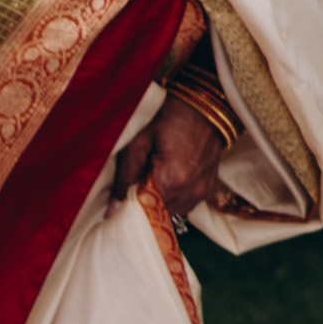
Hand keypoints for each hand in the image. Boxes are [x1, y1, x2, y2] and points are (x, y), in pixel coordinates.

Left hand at [120, 95, 231, 228]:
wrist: (205, 107)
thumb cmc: (168, 120)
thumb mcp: (139, 143)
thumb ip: (125, 177)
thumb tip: (113, 209)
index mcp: (172, 179)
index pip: (145, 210)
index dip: (129, 210)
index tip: (116, 208)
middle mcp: (191, 191)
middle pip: (159, 215)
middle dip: (143, 208)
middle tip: (129, 194)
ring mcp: (202, 192)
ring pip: (173, 213)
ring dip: (159, 205)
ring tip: (148, 186)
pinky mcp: (209, 189)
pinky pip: (186, 206)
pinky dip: (173, 200)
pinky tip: (165, 185)